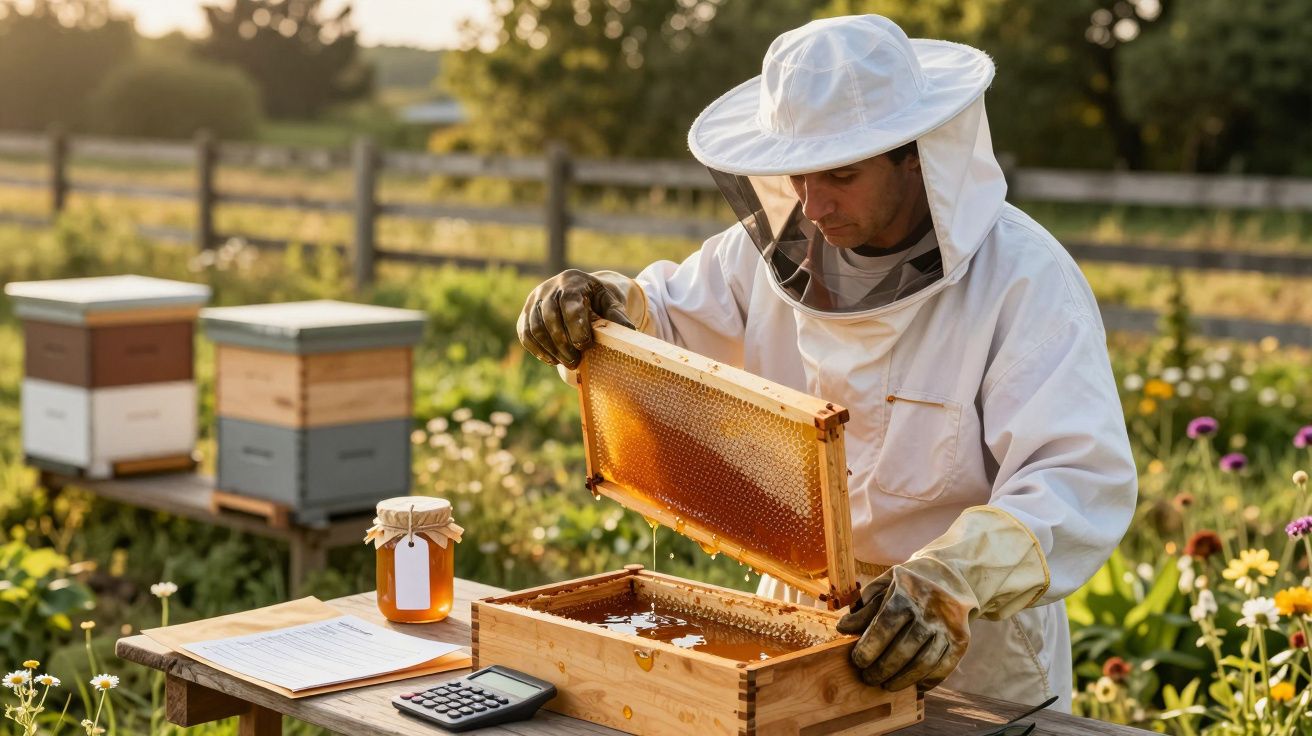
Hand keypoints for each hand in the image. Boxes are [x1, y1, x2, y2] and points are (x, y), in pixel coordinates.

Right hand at [517, 269, 635, 368]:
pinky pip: (525, 333)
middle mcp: (549, 287)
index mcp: (572, 281)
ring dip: (550, 349)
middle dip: (562, 343)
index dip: (575, 325)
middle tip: (575, 361)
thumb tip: (628, 331)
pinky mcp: (526, 313)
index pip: (568, 302)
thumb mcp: (611, 303)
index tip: (584, 345)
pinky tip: (552, 360)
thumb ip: (617, 315)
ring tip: (566, 362)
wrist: (581, 294)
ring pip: (535, 327)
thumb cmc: (599, 301)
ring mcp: (534, 300)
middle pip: (549, 316)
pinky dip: (537, 349)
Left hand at [836, 563, 972, 691]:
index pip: (885, 626)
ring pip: (924, 662)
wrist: (952, 572)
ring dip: (903, 679)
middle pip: (904, 648)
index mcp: (907, 592)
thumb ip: (865, 606)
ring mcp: (949, 626)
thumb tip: (843, 628)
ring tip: (887, 685)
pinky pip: (944, 666)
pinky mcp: (963, 639)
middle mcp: (931, 609)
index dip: (869, 648)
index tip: (857, 661)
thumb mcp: (886, 583)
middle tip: (868, 678)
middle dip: (882, 669)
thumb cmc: (910, 582)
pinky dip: (928, 680)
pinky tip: (914, 685)